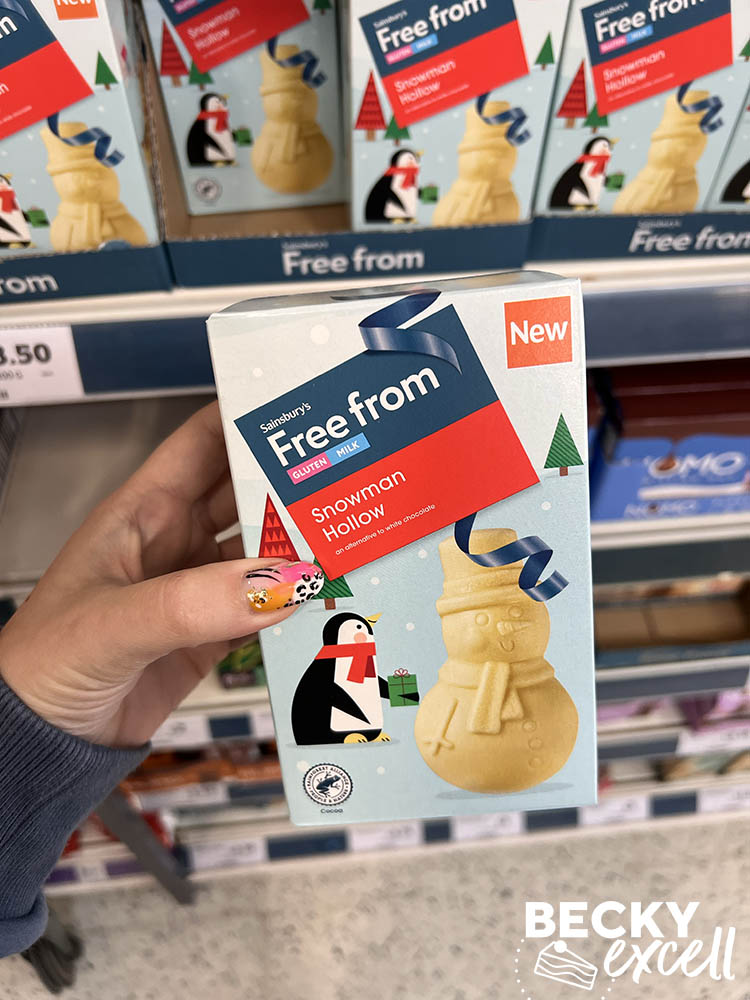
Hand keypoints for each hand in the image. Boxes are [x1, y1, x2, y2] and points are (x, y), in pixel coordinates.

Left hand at [0, 402, 315, 747]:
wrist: (43, 743)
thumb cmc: (43, 665)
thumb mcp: (113, 623)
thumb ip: (192, 602)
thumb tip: (278, 584)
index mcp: (144, 512)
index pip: (204, 441)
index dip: (248, 417)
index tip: (302, 410)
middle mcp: (175, 541)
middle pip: (246, 493)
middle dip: (291, 482)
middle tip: (346, 479)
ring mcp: (197, 587)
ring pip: (263, 552)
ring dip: (299, 548)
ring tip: (347, 540)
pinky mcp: (213, 634)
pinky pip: (266, 609)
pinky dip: (297, 605)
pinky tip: (324, 602)